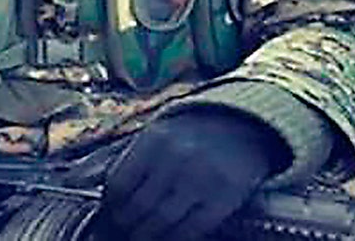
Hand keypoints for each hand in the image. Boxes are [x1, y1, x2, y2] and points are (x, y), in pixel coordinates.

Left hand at [101, 109, 281, 240]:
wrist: (244, 125)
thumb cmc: (194, 133)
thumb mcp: (162, 133)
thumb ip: (137, 159)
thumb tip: (111, 196)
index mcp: (156, 140)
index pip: (121, 182)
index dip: (113, 204)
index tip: (111, 213)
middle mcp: (177, 158)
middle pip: (139, 205)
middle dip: (127, 224)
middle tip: (123, 231)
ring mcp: (202, 179)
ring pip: (162, 220)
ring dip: (147, 234)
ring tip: (141, 237)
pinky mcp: (224, 198)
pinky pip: (192, 228)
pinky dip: (176, 238)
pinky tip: (169, 237)